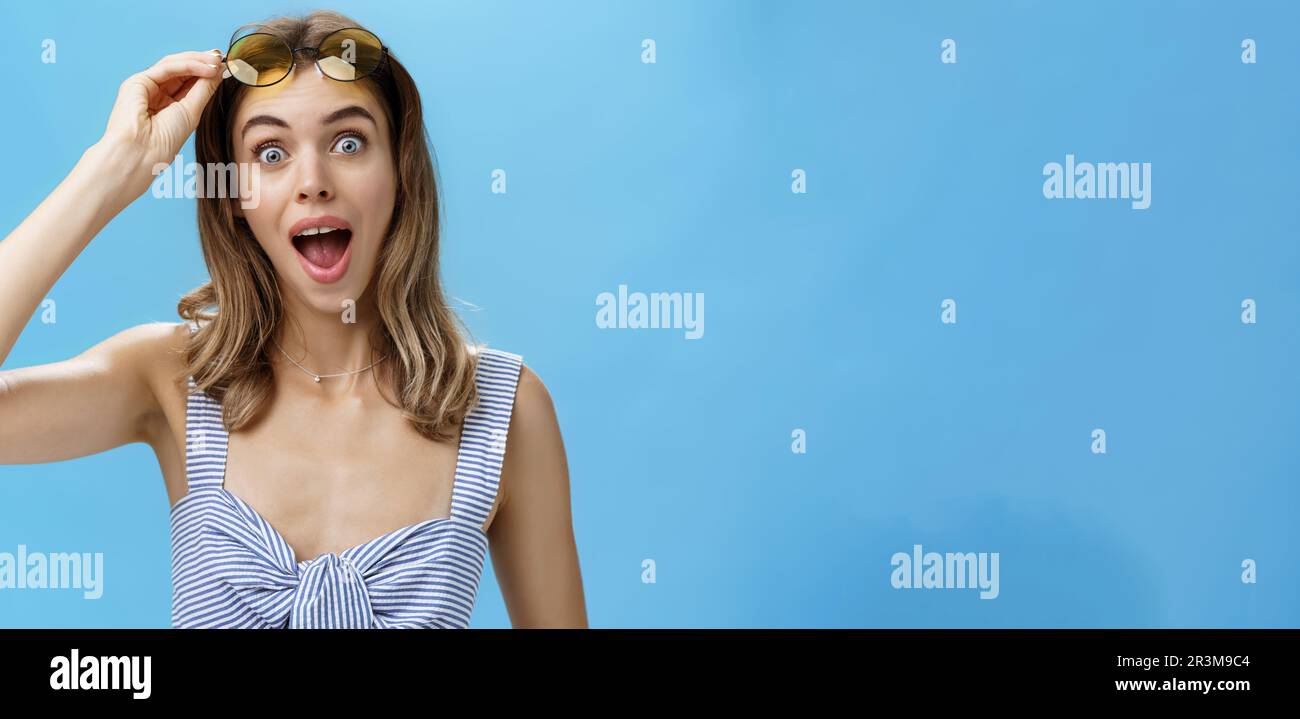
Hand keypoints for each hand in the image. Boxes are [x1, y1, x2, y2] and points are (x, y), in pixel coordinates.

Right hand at [97, 50, 224, 197]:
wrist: (140, 154)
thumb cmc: (164, 141)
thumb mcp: (192, 112)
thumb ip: (204, 89)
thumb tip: (219, 70)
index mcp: (167, 104)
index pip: (189, 81)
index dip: (207, 72)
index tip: (227, 66)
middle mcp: (155, 93)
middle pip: (181, 70)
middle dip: (203, 62)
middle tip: (223, 57)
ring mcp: (145, 86)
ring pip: (174, 64)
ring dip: (198, 60)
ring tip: (218, 61)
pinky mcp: (137, 82)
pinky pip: (167, 67)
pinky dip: (189, 65)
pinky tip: (208, 68)